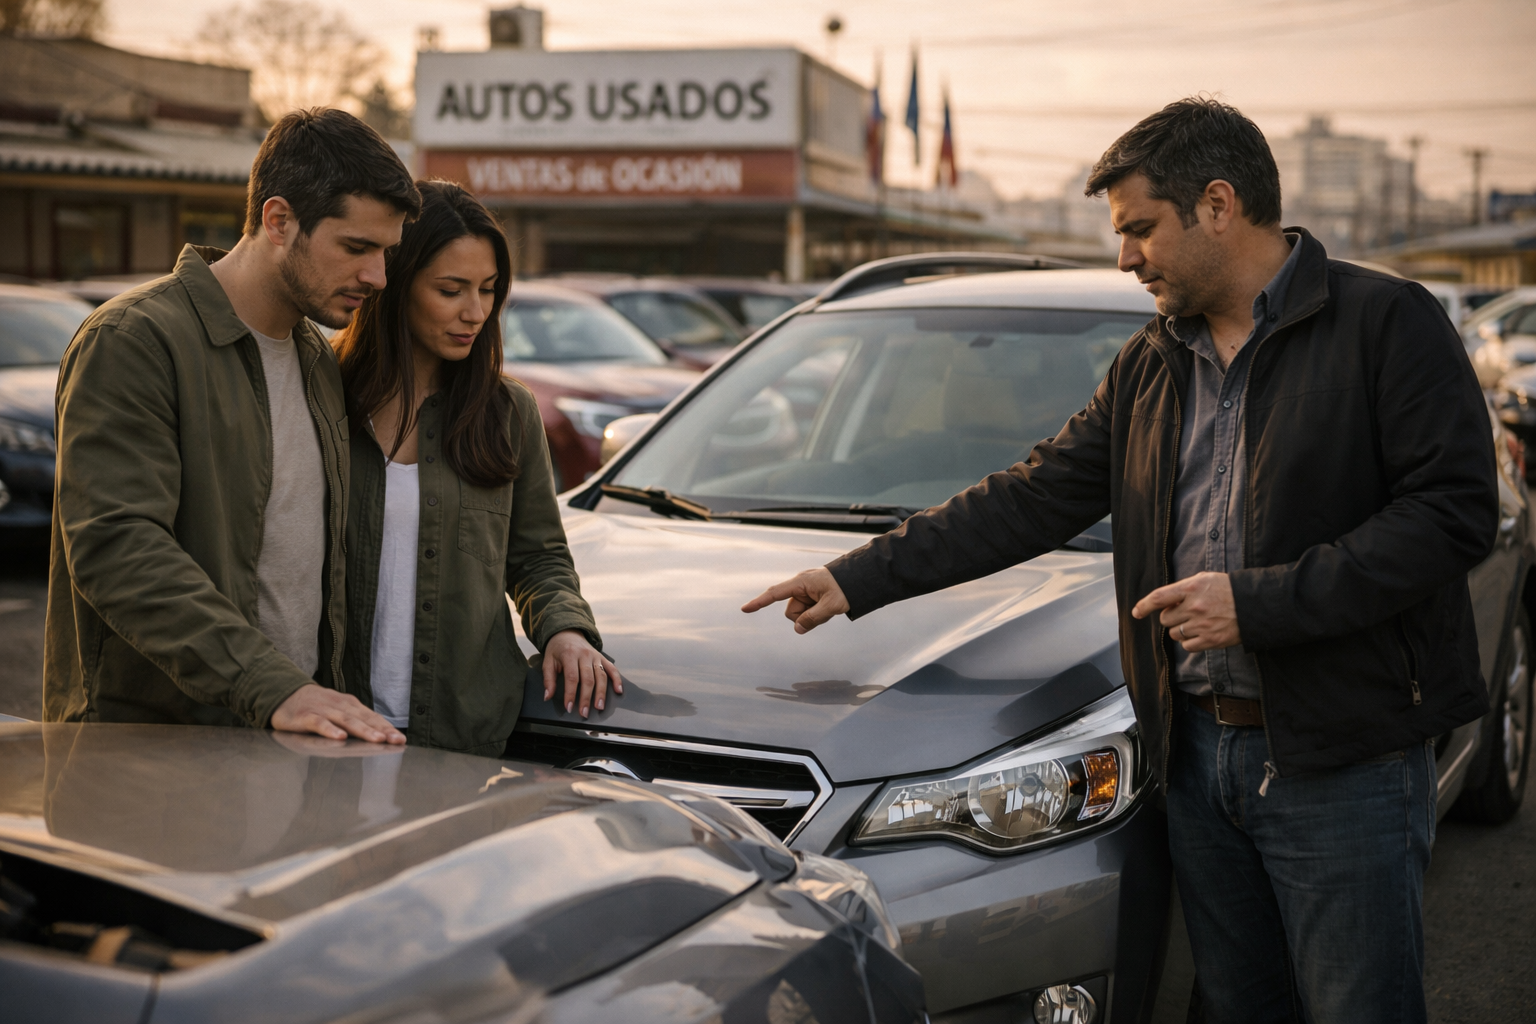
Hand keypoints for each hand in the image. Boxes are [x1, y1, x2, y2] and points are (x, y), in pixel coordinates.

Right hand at [270, 683, 405, 743]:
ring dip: (363, 730)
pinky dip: (330, 730)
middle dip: (382, 730)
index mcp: (351, 706)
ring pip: (346, 720)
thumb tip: (382, 734)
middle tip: (395, 740)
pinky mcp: (306, 716)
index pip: (373, 717)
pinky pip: (319, 724)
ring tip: (376, 739)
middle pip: (364, 719)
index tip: (401, 739)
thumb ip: (357, 721)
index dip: (387, 728)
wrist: (286, 693)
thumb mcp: (340, 710)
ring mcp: (324, 711)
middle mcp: (340, 706)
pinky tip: (339, 737)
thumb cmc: (318, 706)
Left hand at [543, 629, 622, 718]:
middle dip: (586, 698)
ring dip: (601, 693)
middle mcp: (585, 655)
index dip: (571, 694)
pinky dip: (617, 679)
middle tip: (584, 713)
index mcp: (570, 655)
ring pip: (601, 676)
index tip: (569, 707)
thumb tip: (548, 696)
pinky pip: (612, 669)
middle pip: (588, 679)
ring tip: (599, 707)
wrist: (567, 633)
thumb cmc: (557, 649)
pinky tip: (618, 691)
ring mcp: (595, 656)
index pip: (572, 677)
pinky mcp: (602, 658)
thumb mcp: (547, 661)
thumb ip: (548, 679)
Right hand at [741, 567, 849, 633]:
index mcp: (801, 582)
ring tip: (829, 607)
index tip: (745, 609)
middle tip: (825, 611)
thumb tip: (798, 629)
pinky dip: (816, 614)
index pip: (775, 593)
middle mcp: (800, 586)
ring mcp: (806, 591)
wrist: (860, 578)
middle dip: (804, 617)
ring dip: (813, 616)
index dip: (759, 602)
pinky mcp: (811, 596)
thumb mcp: (832, 605)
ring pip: (800, 614)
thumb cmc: (845, 587)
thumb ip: (813, 618)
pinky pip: (808, 611)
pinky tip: (828, 607)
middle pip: (791, 612)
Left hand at [1131, 572, 1241, 651]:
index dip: (1144, 605)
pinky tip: (1201, 633)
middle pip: (1165, 619)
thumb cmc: (1229, 590)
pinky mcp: (1210, 641)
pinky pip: (1187, 646)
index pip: (1159, 597)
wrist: (1255, 605)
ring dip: (1180, 630)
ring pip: (1174, 634)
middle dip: (1171, 617)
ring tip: (1197, 622)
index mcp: (1191, 588)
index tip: (1136, 613)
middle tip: (1186, 612)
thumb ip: (1183, 588)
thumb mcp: (1205, 579)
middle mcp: (1194, 607)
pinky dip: (1190, 642)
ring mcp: (1202, 625)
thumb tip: (1164, 601)